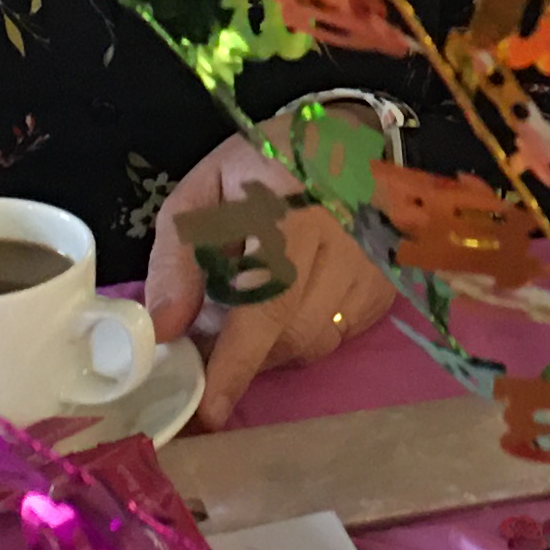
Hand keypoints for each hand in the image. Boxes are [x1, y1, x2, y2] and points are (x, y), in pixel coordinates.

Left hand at [143, 133, 399, 430]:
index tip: (211, 409)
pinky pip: (336, 337)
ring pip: (312, 343)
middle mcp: (343, 244)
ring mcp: (372, 270)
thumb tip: (163, 329)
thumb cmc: (267, 164)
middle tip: (212, 327)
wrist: (350, 140)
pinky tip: (295, 297)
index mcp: (290, 211)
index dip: (235, 360)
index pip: (263, 301)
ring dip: (272, 342)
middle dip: (242, 350)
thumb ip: (177, 257)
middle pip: (286, 334)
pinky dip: (305, 331)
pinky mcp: (386, 290)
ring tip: (255, 300)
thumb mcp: (205, 190)